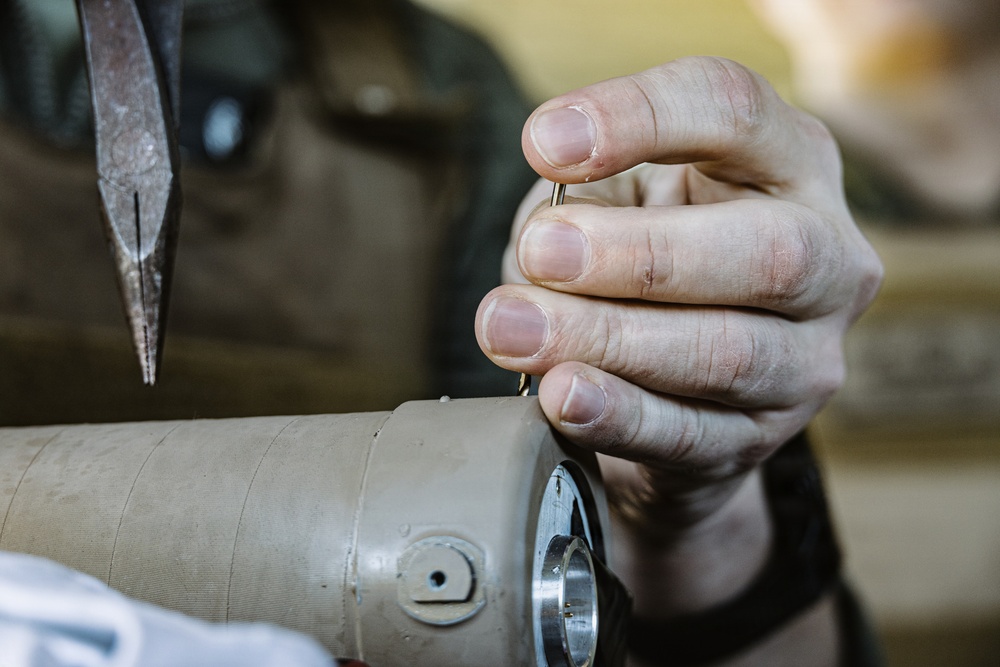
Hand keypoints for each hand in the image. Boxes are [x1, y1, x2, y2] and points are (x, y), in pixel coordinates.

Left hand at [476, 57, 881, 624]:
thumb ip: (582, 200)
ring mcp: (807, 358)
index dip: (639, 119)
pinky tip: (563, 397)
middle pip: (768, 250)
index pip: (735, 113)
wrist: (670, 375)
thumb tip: (546, 239)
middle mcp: (828, 257)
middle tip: (540, 254)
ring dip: (609, 340)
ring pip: (729, 353)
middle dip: (640, 254)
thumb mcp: (612, 200)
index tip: (544, 143)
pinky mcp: (764, 439)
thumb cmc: (636, 259)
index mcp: (790, 163)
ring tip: (514, 328)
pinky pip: (695, 435)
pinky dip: (621, 416)